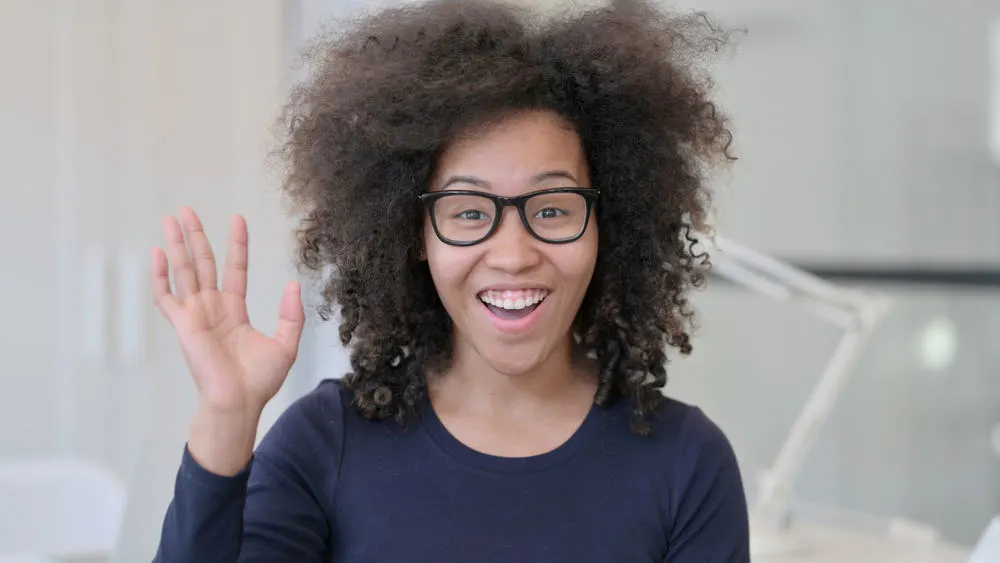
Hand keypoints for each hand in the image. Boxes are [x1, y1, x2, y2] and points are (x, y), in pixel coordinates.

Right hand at [152, 208, 304, 417]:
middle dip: (195, 236)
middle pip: (202, 263)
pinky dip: (160, 275)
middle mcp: (212, 308)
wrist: (238, 403)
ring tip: (171, 218)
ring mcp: (196, 314)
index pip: (234, 268)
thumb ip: (290, 315)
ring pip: (184, 271)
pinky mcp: (183, 325)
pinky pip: (166, 296)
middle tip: (187, 209)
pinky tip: (158, 252)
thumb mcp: (285, 344)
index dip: (236, 244)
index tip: (237, 218)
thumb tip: (293, 284)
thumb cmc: (259, 381)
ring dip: (177, 244)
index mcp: (234, 310)